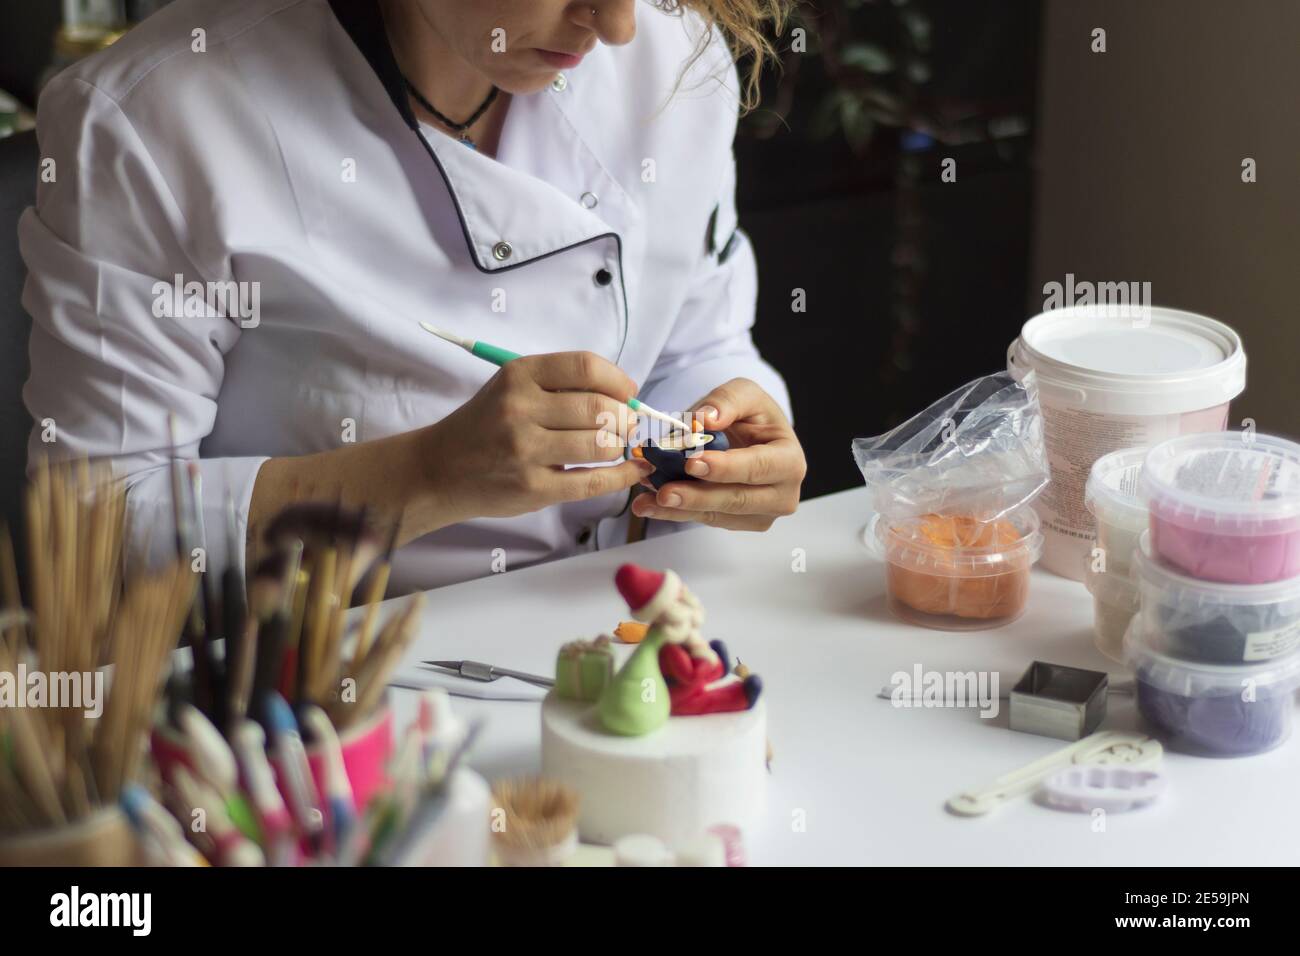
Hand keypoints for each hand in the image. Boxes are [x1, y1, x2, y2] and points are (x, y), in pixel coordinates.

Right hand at [418, 351, 652, 522]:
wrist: (439, 470)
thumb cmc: (485, 425)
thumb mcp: (511, 389)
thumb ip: (559, 386)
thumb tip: (624, 398)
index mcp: (519, 376)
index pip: (585, 366)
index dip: (617, 380)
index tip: (628, 393)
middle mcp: (520, 409)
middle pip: (598, 408)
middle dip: (624, 417)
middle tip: (627, 424)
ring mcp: (526, 451)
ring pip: (600, 445)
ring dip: (620, 445)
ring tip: (617, 445)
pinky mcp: (533, 488)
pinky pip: (593, 482)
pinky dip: (622, 476)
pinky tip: (634, 471)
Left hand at [631, 378, 804, 530]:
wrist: (749, 437)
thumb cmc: (751, 416)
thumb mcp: (743, 394)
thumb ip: (726, 401)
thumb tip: (704, 420)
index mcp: (789, 460)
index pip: (758, 467)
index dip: (726, 467)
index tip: (692, 463)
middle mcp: (782, 494)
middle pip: (737, 500)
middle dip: (697, 496)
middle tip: (664, 491)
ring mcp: (761, 514)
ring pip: (717, 515)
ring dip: (679, 509)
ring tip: (646, 501)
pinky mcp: (738, 523)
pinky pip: (705, 520)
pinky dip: (675, 513)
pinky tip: (650, 504)